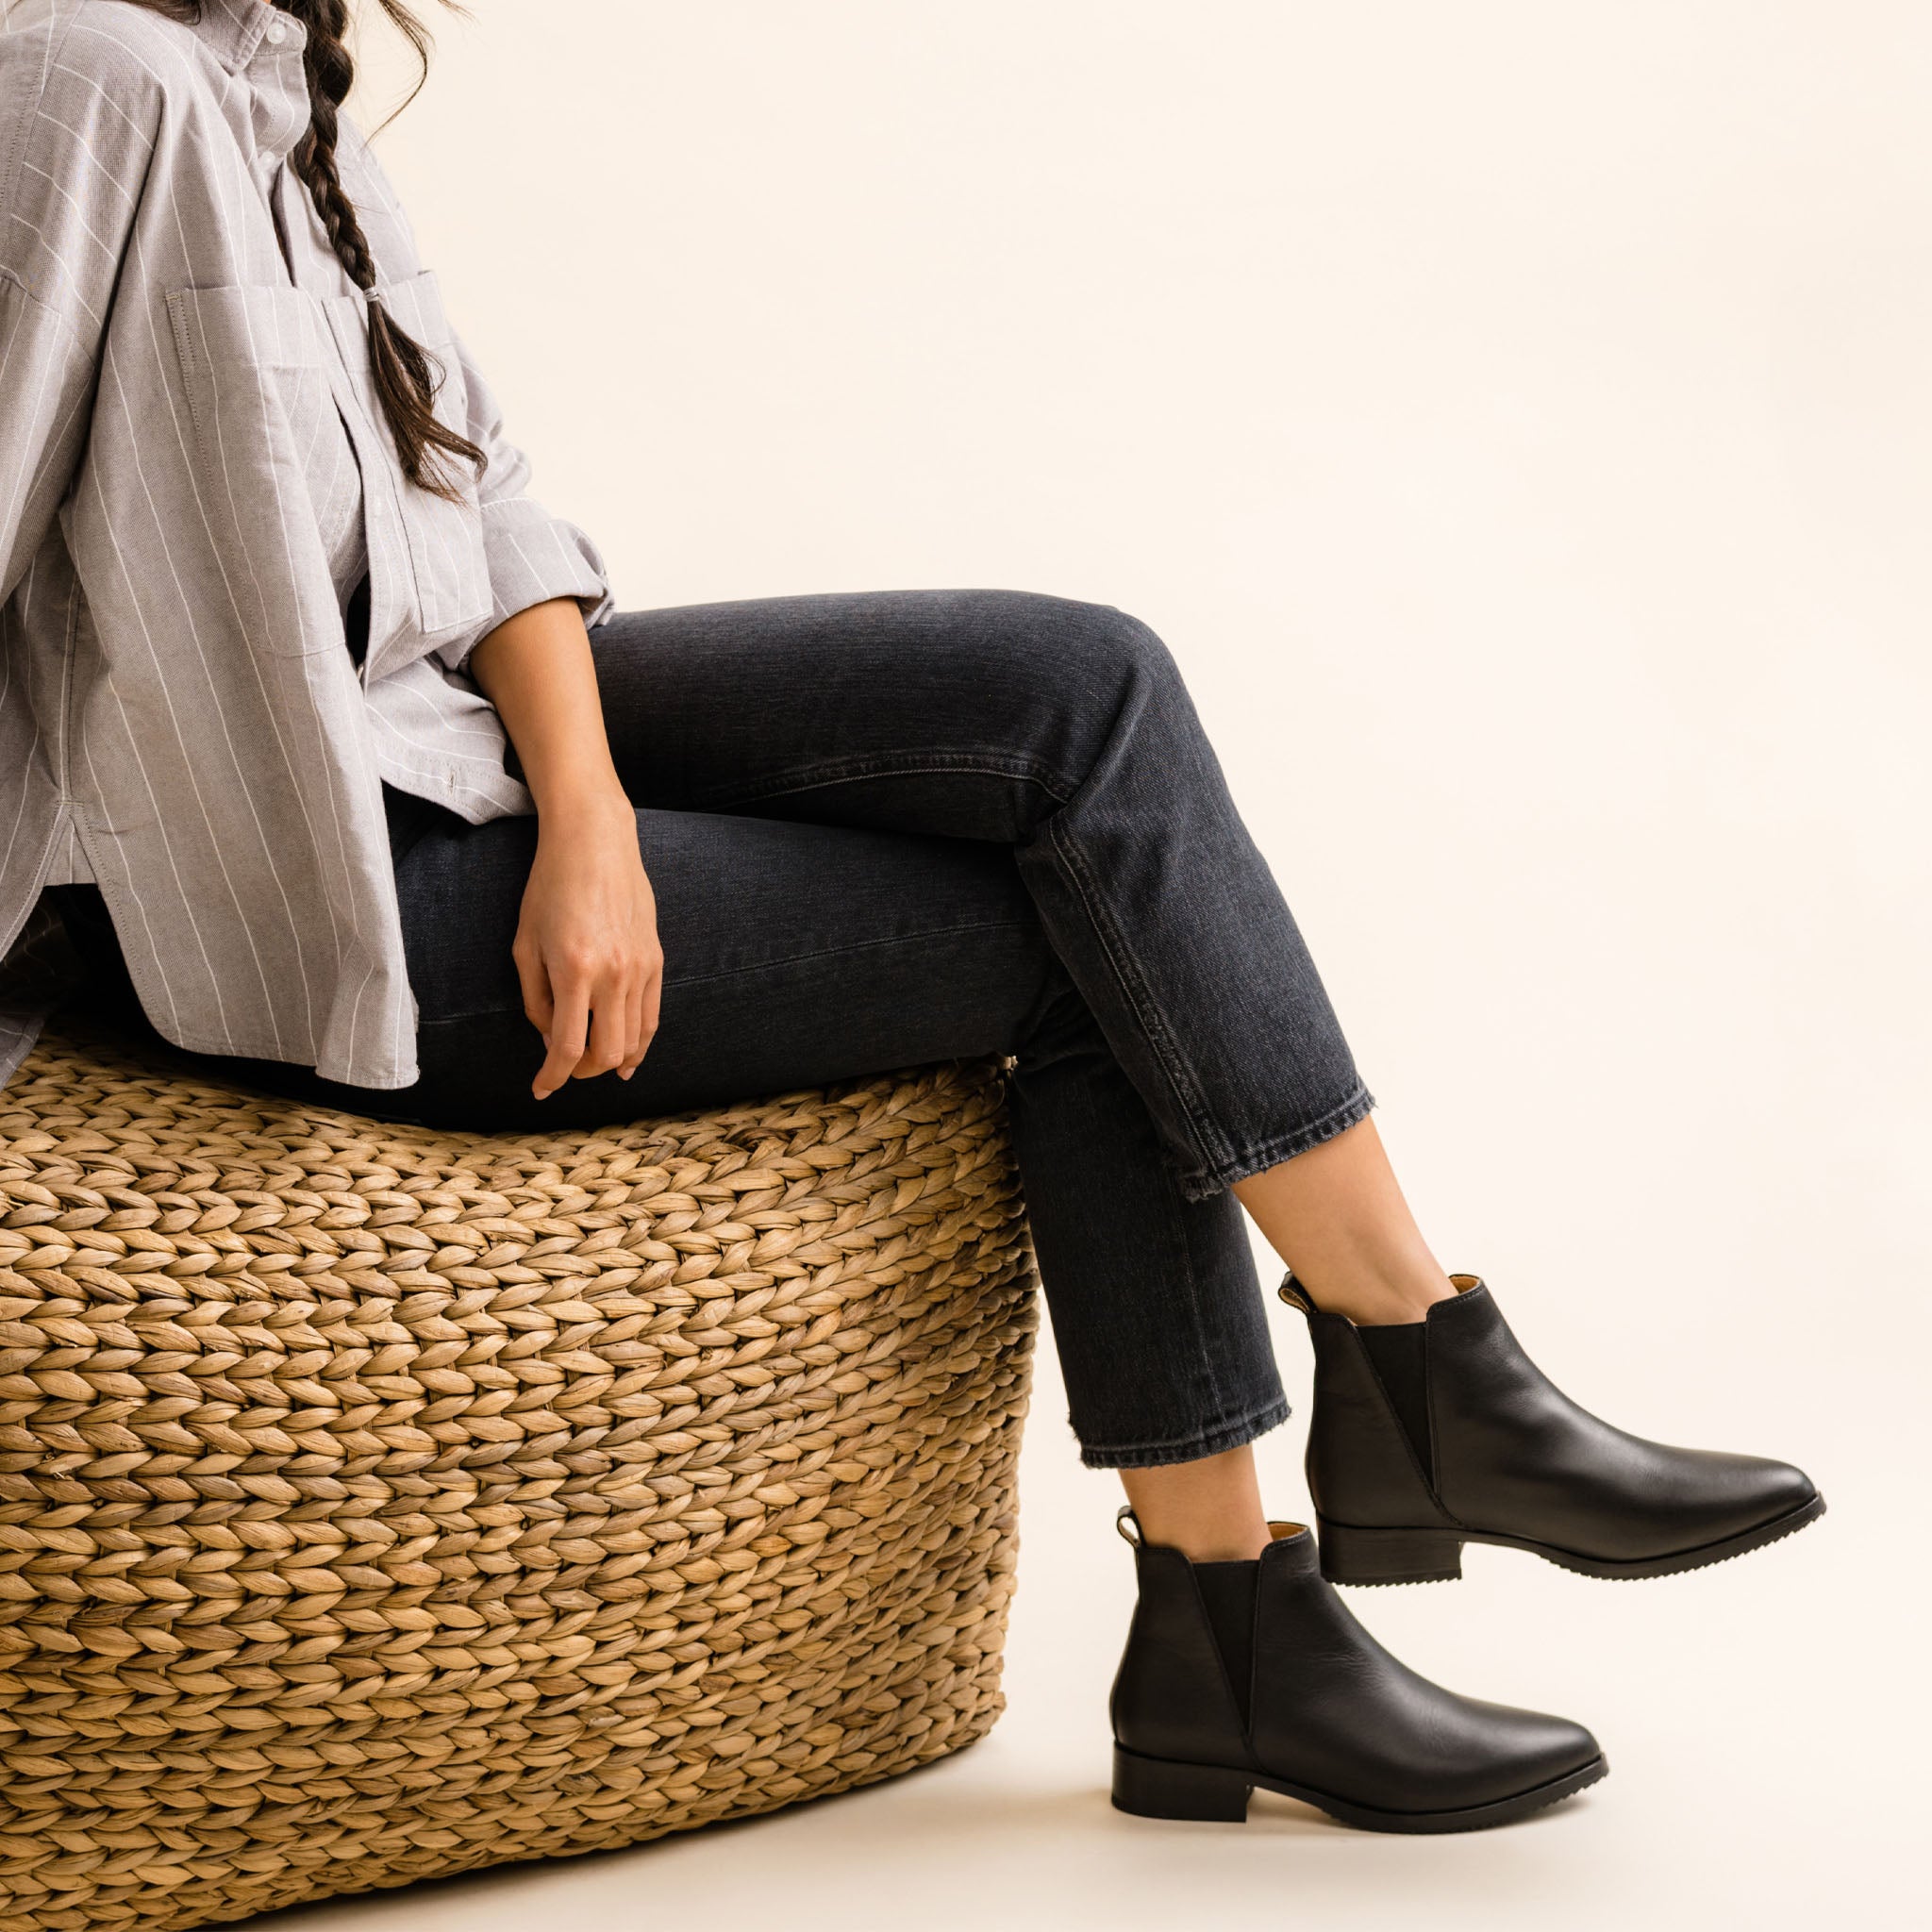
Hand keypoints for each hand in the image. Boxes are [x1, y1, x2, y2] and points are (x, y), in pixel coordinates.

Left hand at [511, 788, 661, 1099]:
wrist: (595, 842)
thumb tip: (551, 1041)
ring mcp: (639, 968)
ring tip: (592, 1064)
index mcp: (573, 970)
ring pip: (633, 1040)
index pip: (568, 1047)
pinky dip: (639, 1044)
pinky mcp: (655, 960)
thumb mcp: (525, 944)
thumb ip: (535, 999)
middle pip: (606, 1053)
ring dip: (610, 1061)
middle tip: (564, 1070)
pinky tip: (627, 1058)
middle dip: (582, 1072)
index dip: (553, 1077)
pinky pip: (651, 1016)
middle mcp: (612, 973)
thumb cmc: (550, 888)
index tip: (541, 1089)